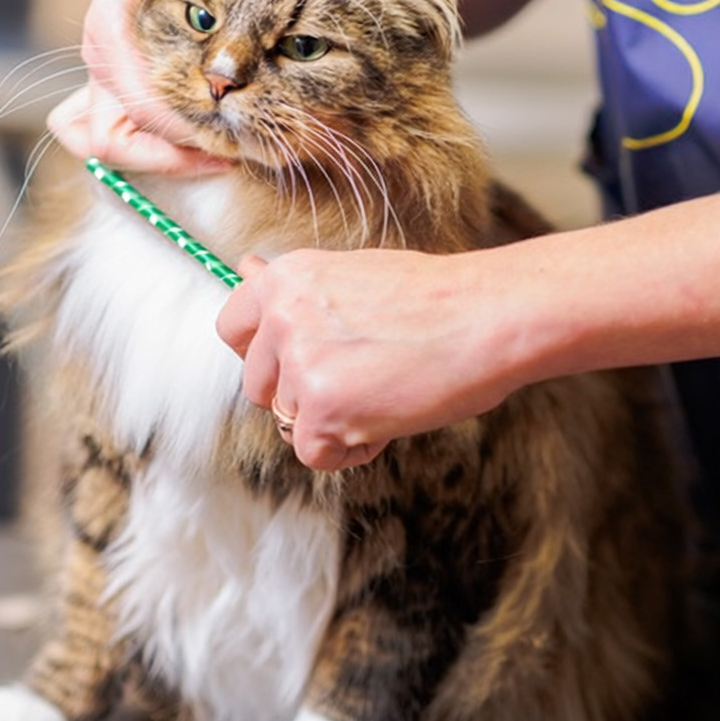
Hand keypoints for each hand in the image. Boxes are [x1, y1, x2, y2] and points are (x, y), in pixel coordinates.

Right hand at [48, 0, 231, 174]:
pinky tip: (216, 152)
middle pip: (110, 131)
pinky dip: (165, 155)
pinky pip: (130, 140)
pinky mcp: (141, 91)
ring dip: (162, 157)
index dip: (170, 116)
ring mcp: (119, 78)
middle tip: (234, 147)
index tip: (223, 127)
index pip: (124, 86)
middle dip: (170, 147)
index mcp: (111, 16)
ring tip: (225, 153)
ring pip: (111, 143)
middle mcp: (106, 53)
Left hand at [216, 249, 524, 471]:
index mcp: (287, 278)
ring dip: (331, 420)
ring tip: (385, 389)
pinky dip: (353, 447)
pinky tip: (391, 414)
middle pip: (258, 385)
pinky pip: (315, 453)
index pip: (231, 328)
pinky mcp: (325, 411)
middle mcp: (283, 318)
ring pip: (288, 421)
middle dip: (303, 393)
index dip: (265, 354)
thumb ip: (298, 291)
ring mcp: (301, 366)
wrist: (487, 318)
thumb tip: (245, 267)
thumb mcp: (353, 274)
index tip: (298, 359)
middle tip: (363, 375)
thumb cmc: (436, 298)